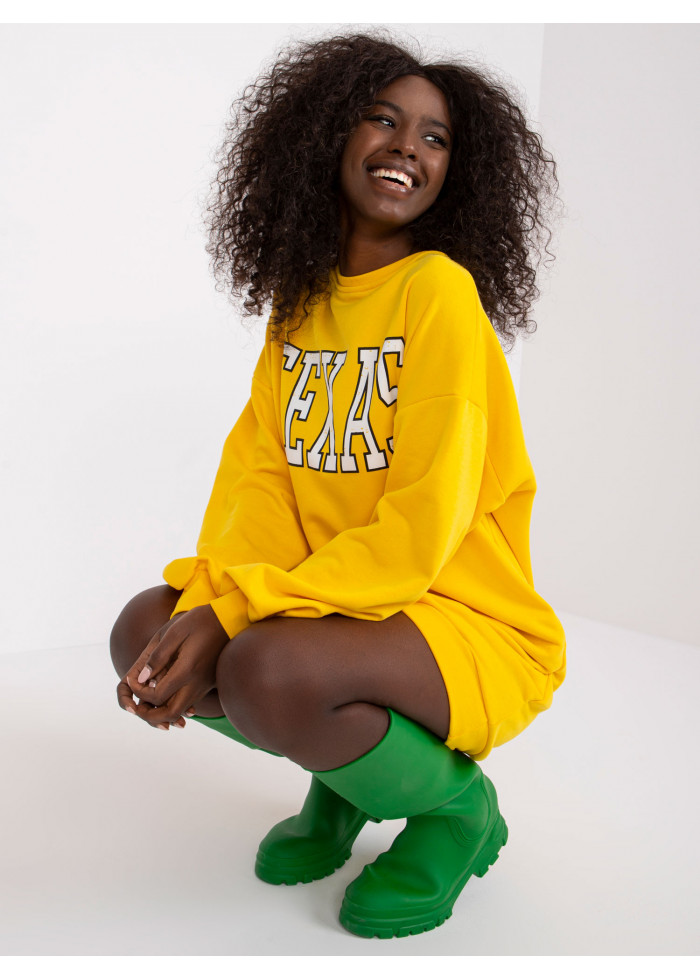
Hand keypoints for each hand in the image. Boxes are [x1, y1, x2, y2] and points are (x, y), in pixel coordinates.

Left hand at [117, 605, 229, 729]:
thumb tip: (141, 678)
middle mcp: (196, 684)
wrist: (229, 620)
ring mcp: (204, 686)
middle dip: (150, 715)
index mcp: (186, 670)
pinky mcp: (207, 685)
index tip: (132, 680)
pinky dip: (174, 706)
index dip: (139, 692)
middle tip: (137, 706)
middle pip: (170, 713)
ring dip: (161, 712)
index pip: (157, 695)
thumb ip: (158, 657)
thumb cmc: (200, 622)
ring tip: (147, 701)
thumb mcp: (175, 633)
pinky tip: (165, 696)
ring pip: (180, 711)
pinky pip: (188, 703)